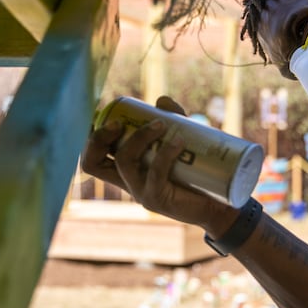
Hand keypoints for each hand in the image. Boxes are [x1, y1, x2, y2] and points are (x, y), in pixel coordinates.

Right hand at [80, 96, 237, 234]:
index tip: (102, 113)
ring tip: (160, 124)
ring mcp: (139, 192)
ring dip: (139, 137)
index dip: (89, 136)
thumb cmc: (198, 173)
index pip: (92, 156)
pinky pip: (155, 173)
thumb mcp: (183, 140)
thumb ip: (174, 119)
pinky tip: (179, 141)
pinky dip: (165, 153)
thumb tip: (161, 101)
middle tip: (120, 122)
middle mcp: (127, 182)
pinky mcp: (157, 199)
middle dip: (100, 137)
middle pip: (92, 163)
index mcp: (126, 170)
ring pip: (124, 161)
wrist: (218, 206)